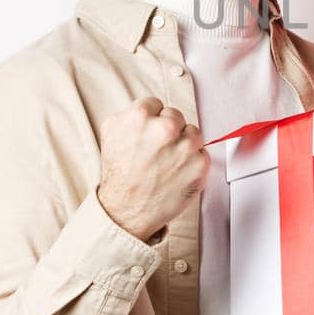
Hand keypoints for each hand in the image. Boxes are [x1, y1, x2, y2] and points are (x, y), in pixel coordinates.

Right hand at [95, 96, 208, 240]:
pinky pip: (202, 154)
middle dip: (169, 131)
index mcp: (141, 117)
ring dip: (183, 145)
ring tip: (166, 162)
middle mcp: (165, 129)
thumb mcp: (111, 132)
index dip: (152, 121)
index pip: (157, 105)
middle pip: (176, 117)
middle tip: (157, 151)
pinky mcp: (199, 165)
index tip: (148, 135)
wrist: (127, 209)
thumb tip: (149, 108)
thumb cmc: (120, 174)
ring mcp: (185, 147)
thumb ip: (130, 114)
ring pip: (193, 133)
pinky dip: (192, 163)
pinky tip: (176, 173)